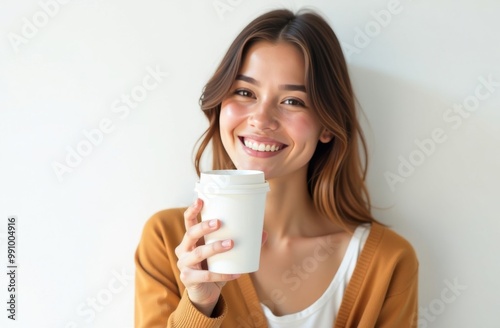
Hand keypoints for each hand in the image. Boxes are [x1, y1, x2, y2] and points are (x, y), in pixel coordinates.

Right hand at [175, 199, 239, 315]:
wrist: (205, 293)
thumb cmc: (214, 267)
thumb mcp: (224, 254)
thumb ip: (241, 243)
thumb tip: (263, 233)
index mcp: (190, 239)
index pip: (188, 221)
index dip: (192, 210)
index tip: (200, 200)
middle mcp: (183, 250)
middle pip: (190, 234)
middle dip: (204, 227)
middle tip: (219, 223)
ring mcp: (184, 265)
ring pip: (198, 253)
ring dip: (214, 247)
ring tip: (231, 244)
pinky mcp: (188, 279)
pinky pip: (206, 276)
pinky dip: (222, 274)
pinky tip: (236, 273)